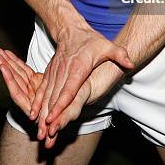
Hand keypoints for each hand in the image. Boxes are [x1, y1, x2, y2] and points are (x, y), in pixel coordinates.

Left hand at [0, 47, 90, 147]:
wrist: (89, 87)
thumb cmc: (82, 98)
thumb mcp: (74, 109)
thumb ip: (63, 120)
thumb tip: (49, 138)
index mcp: (37, 104)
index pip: (19, 94)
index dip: (11, 82)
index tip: (3, 68)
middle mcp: (32, 98)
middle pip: (14, 81)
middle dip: (3, 68)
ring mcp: (33, 89)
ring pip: (17, 74)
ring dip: (6, 62)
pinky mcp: (36, 81)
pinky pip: (23, 70)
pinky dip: (15, 62)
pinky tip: (7, 54)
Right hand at [30, 24, 133, 139]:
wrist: (71, 30)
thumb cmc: (90, 40)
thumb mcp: (107, 46)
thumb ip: (119, 55)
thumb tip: (131, 64)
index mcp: (78, 67)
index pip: (68, 89)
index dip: (61, 105)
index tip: (53, 118)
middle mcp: (63, 71)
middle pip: (55, 97)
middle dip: (49, 116)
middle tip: (44, 135)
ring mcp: (55, 72)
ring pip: (46, 95)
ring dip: (41, 113)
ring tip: (39, 131)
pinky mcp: (50, 73)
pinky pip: (41, 89)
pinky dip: (36, 102)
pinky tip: (33, 114)